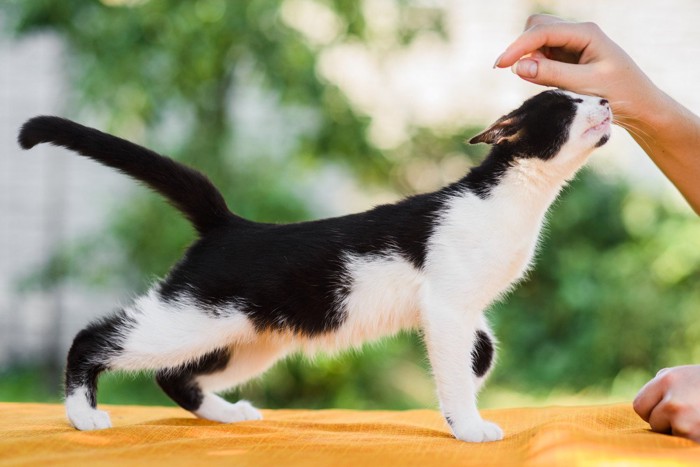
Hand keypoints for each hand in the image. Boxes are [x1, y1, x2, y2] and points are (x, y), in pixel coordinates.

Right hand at [493, 14, 661, 129]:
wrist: (639, 107)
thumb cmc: (619, 94)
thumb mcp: (585, 85)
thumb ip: (551, 74)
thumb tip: (518, 67)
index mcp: (586, 33)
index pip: (542, 31)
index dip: (518, 47)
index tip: (500, 65)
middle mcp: (578, 34)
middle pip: (536, 27)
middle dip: (522, 48)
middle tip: (520, 74)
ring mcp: (572, 45)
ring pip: (537, 41)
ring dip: (529, 58)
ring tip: (540, 81)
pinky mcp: (568, 59)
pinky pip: (542, 56)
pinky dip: (537, 67)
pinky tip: (547, 82)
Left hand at [633, 365, 699, 441]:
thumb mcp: (683, 376)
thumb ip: (662, 386)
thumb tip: (644, 403)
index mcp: (667, 381)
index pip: (639, 406)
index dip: (651, 411)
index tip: (665, 410)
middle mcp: (673, 402)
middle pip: (654, 423)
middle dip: (668, 423)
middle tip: (689, 412)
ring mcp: (686, 422)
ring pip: (670, 436)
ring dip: (682, 432)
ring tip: (697, 417)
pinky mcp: (696, 437)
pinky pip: (683, 444)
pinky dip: (692, 439)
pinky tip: (699, 426)